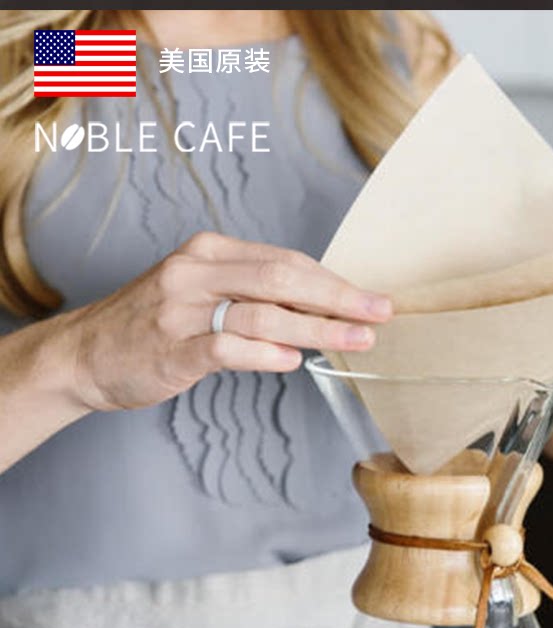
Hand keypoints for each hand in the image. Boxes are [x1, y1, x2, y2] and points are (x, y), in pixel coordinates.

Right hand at [65, 232, 392, 411]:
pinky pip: (227, 347)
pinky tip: (293, 361)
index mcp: (210, 252)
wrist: (83, 354)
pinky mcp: (172, 350)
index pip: (286, 260)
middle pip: (283, 279)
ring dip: (317, 328)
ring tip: (354, 341)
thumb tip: (317, 308)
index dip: (334, 281)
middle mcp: (196, 272)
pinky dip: (265, 354)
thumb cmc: (153, 323)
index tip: (369, 299)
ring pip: (264, 313)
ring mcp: (182, 310)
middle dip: (339, 298)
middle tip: (378, 315)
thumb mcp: (201, 291)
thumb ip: (252, 294)